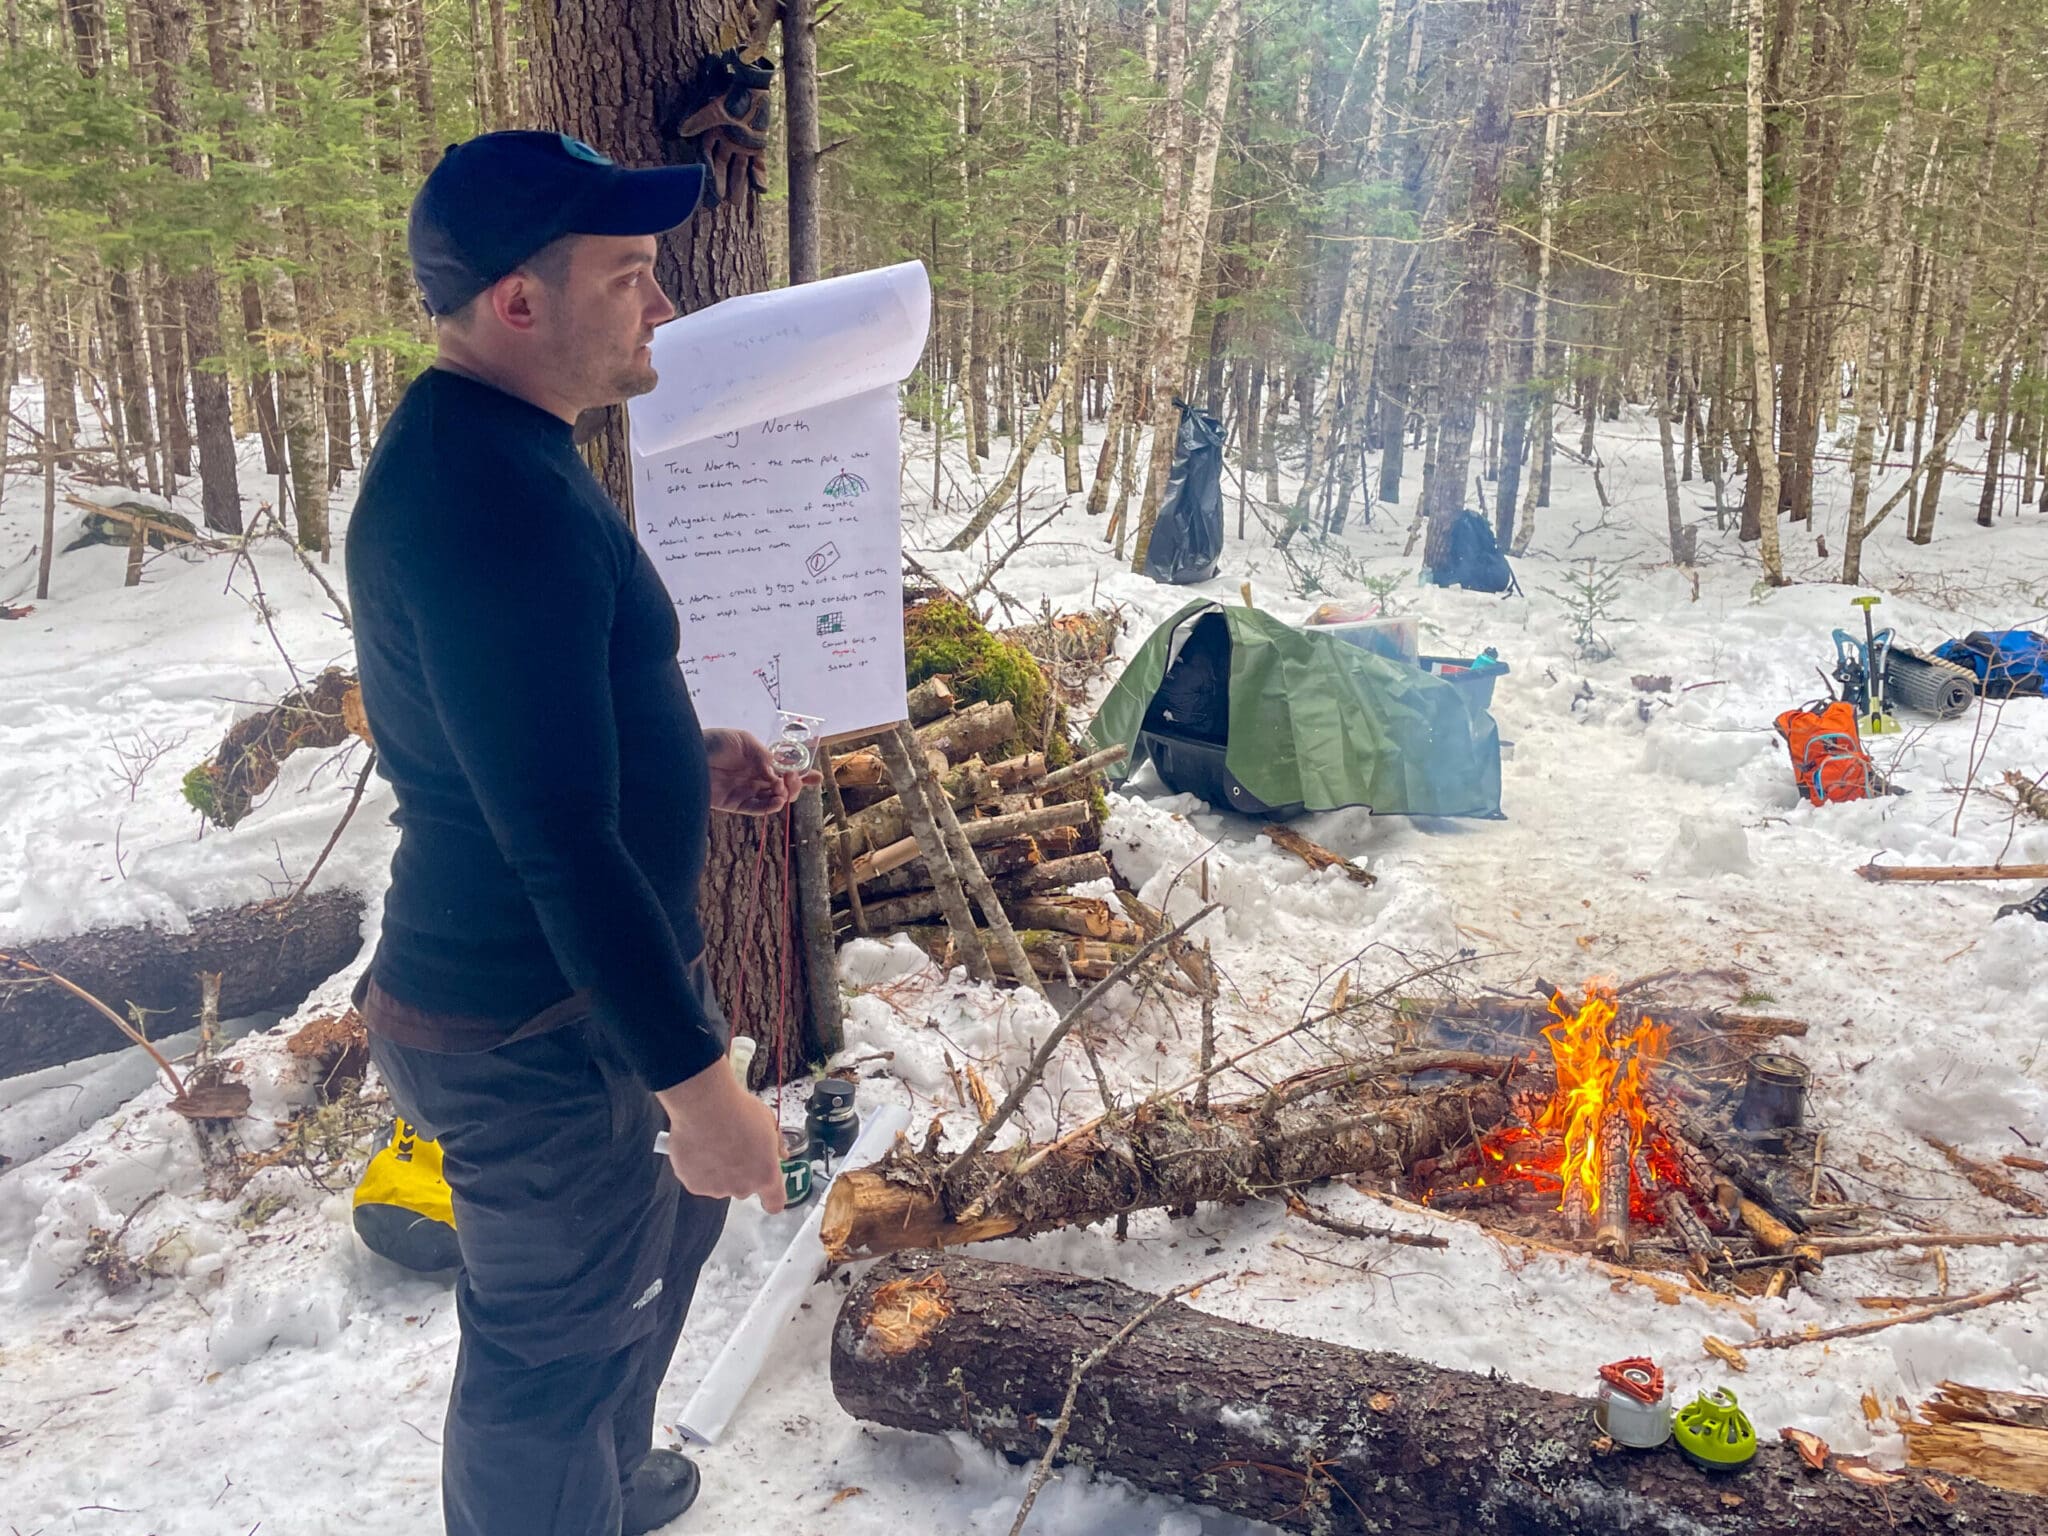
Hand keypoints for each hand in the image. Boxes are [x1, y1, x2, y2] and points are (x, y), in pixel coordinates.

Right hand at [656, 1054, 786, 1210]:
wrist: (704, 1104)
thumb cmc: (738, 1110)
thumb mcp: (769, 1121)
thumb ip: (776, 1144)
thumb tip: (780, 1153)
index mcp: (766, 1174)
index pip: (774, 1202)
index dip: (770, 1198)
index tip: (767, 1193)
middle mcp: (742, 1187)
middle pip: (744, 1188)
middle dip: (740, 1172)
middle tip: (734, 1148)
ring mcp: (717, 1188)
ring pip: (720, 1183)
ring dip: (718, 1170)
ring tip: (714, 1143)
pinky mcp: (694, 1184)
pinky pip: (699, 1179)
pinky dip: (698, 1168)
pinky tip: (699, 1146)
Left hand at [703, 728, 820, 815]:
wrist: (686, 756)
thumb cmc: (713, 742)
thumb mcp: (743, 740)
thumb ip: (763, 755)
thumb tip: (777, 772)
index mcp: (760, 760)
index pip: (785, 769)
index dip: (802, 774)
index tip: (817, 777)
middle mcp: (755, 777)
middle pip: (783, 787)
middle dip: (795, 785)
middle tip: (793, 780)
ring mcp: (746, 791)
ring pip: (773, 799)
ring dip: (784, 796)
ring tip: (782, 790)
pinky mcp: (735, 804)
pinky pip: (757, 809)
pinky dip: (770, 807)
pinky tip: (777, 801)